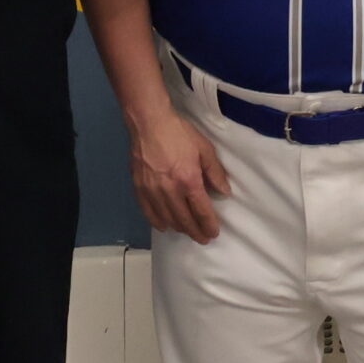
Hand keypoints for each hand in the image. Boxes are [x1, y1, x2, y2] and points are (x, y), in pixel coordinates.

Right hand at [128, 110, 229, 241]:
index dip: (209, 225)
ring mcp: (152, 192)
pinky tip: (164, 226)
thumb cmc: (179, 133)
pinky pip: (148, 213)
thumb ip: (215, 172)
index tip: (214, 233)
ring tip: (187, 231)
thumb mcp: (204, 148)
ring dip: (179, 228)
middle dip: (196, 232)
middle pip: (184, 220)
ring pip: (167, 219)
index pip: (201, 211)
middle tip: (203, 238)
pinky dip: (157, 222)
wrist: (148, 123)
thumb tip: (224, 192)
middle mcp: (170, 191)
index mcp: (189, 180)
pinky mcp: (139, 189)